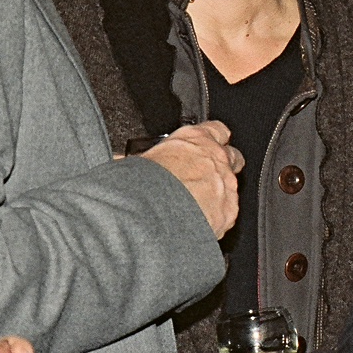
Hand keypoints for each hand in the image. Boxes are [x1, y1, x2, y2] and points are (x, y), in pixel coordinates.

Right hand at [141, 121, 243, 238]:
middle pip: (231, 156)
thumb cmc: (146, 185)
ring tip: (195, 207)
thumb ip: (145, 159)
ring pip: (231, 186)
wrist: (156, 216)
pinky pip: (228, 212)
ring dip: (218, 193)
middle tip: (205, 177)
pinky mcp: (229, 211)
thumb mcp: (140, 161)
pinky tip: (199, 224)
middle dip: (223, 165)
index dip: (214, 138)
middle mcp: (216, 158)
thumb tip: (121, 161)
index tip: (208, 145)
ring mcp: (226, 185)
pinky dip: (217, 217)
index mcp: (195, 138)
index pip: (217, 129)